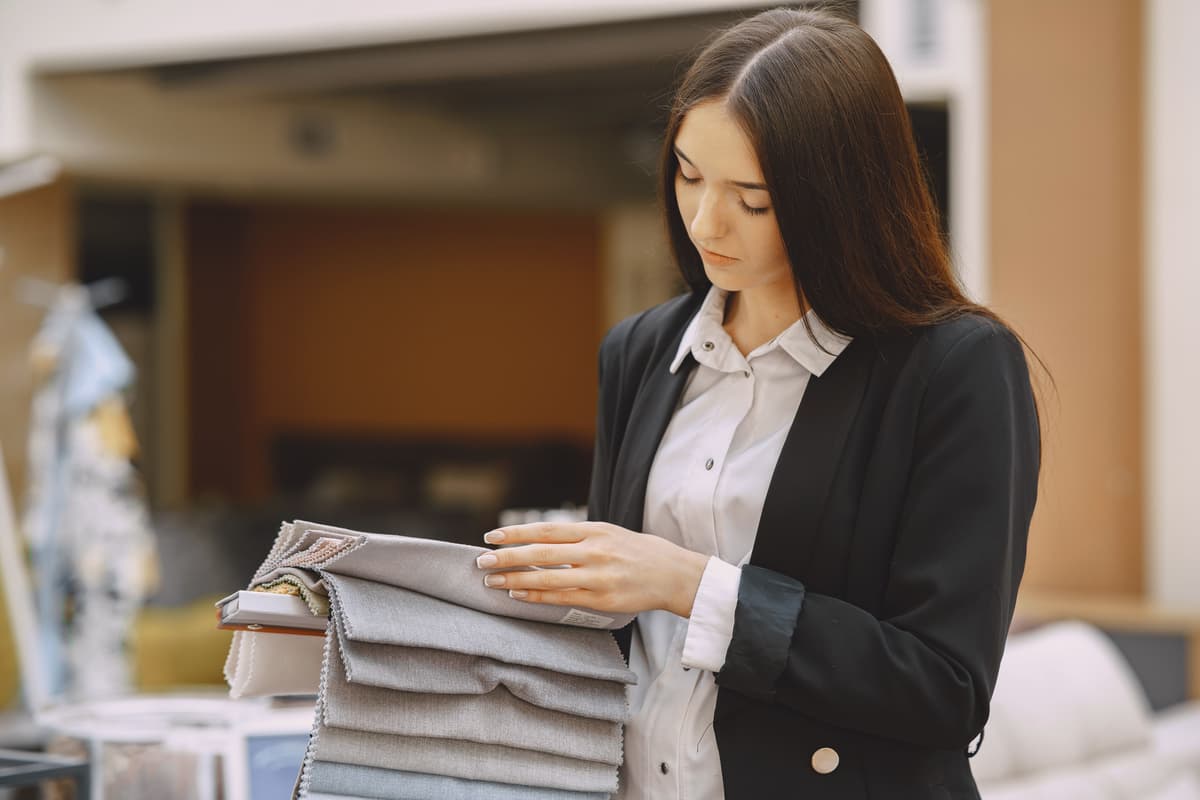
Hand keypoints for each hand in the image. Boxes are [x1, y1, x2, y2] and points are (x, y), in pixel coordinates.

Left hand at [473, 521, 709, 617]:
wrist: (672, 574)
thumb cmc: (637, 552)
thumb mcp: (608, 533)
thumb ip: (577, 536)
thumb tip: (538, 541)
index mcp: (594, 530)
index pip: (546, 530)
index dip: (517, 533)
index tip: (492, 535)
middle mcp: (594, 550)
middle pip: (541, 553)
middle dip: (507, 557)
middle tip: (482, 560)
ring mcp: (598, 576)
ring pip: (547, 578)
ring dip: (515, 579)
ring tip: (492, 581)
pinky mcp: (602, 599)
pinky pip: (561, 598)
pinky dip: (536, 596)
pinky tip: (517, 594)